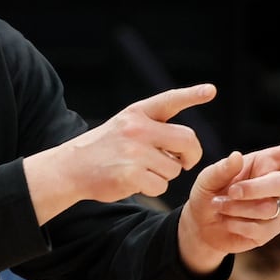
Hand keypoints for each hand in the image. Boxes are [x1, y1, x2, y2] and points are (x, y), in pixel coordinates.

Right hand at [24, 84, 213, 222]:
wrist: (69, 168)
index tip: (210, 90)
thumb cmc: (102, 149)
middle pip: (187, 141)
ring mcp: (134, 152)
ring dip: (164, 174)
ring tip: (140, 170)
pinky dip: (152, 188)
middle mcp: (137, 129)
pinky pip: (161, 186)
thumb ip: (152, 127)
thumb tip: (187, 144)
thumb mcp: (123, 126)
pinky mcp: (131, 175)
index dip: (192, 95)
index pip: (170, 100)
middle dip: (190, 155)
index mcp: (136, 113)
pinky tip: (134, 182)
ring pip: (174, 169)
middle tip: (183, 162)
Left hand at [177, 138, 279, 271]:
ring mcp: (277, 208)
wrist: (202, 224)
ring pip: (267, 209)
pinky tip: (228, 220)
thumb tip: (237, 156)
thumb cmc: (208, 193)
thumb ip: (221, 169)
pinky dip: (237, 224)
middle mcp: (275, 184)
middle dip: (252, 189)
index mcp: (263, 164)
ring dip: (237, 209)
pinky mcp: (271, 230)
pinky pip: (259, 228)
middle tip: (229, 192)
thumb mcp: (207, 178)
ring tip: (221, 206)